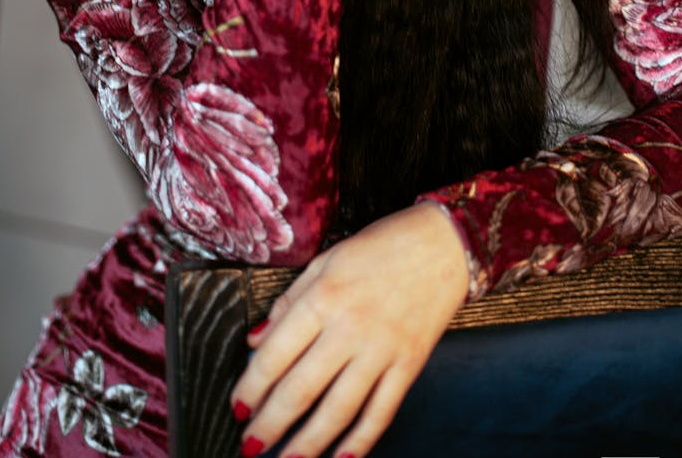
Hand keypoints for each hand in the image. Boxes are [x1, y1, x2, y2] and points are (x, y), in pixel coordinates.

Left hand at [231, 202, 469, 457]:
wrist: (443, 244)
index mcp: (323, 297)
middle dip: (270, 424)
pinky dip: (361, 441)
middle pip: (301, 389)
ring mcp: (381, 350)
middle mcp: (349, 328)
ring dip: (308, 443)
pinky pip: (381, 411)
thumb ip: (289, 301)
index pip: (276, 354)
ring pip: (339, 410)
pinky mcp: (409, 365)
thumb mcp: (326, 260)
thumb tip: (256, 340)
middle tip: (251, 445)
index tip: (238, 407)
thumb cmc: (381, 245)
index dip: (252, 386)